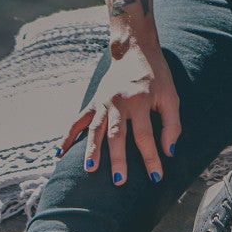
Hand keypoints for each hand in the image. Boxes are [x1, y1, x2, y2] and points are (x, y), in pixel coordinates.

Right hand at [59, 41, 181, 186]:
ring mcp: (103, 102)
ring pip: (95, 129)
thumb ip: (172, 124)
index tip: (156, 177)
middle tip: (119, 180)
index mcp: (140, 101)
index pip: (146, 135)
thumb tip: (169, 152)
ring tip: (89, 169)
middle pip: (117, 135)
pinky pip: (78, 121)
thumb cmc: (158, 77)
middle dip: (118, 158)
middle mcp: (119, 102)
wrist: (135, 51)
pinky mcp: (93, 102)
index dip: (151, 157)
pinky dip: (67, 136)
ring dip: (92, 150)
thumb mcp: (171, 96)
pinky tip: (59, 153)